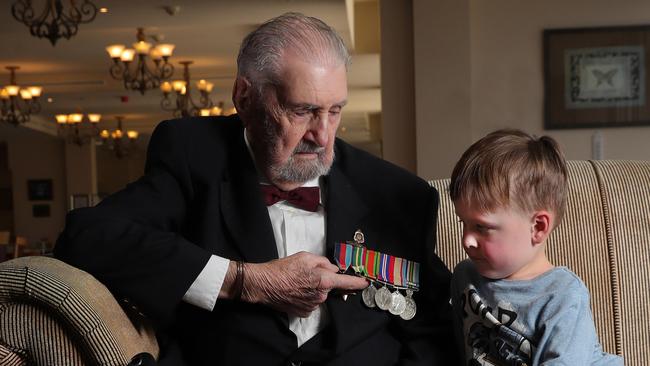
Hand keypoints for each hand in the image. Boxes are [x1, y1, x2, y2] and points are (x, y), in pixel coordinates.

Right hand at [243, 251, 367, 316]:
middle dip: (324, 280)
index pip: (347, 282)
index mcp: (323, 280)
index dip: (358, 282)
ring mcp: (312, 306)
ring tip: (297, 282)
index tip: (366, 283)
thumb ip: (324, 262)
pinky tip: (295, 290)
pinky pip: (311, 303)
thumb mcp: (305, 257)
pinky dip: (306, 297)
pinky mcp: (304, 312)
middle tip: (307, 274)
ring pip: (320, 295)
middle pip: (330, 287)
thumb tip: (332, 268)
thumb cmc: (282, 269)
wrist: (263, 284)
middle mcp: (321, 296)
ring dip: (314, 289)